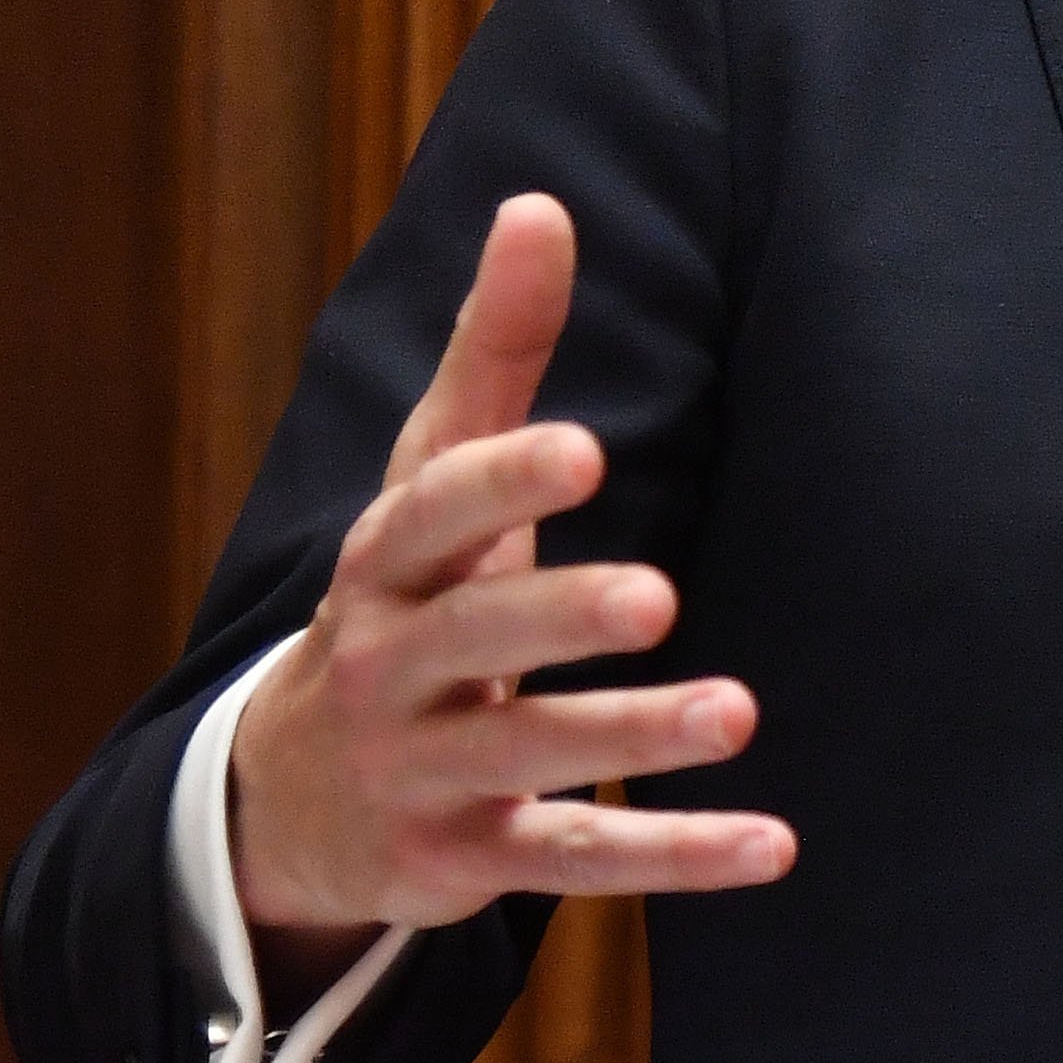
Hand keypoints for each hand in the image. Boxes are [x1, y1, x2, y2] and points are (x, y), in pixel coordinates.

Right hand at [228, 194, 796, 989]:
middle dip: (557, 615)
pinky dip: (672, 856)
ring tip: (740, 714)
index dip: (501, 484)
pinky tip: (774, 846)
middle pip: (473, 636)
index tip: (583, 450)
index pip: (433, 515)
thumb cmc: (404, 598)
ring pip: (528, 756)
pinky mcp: (468, 858)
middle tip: (657, 596)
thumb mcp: (433, 481)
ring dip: (633, 737)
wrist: (288, 798)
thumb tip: (540, 203)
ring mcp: (425, 769)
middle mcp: (391, 666)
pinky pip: (574, 858)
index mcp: (383, 564)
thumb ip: (493, 352)